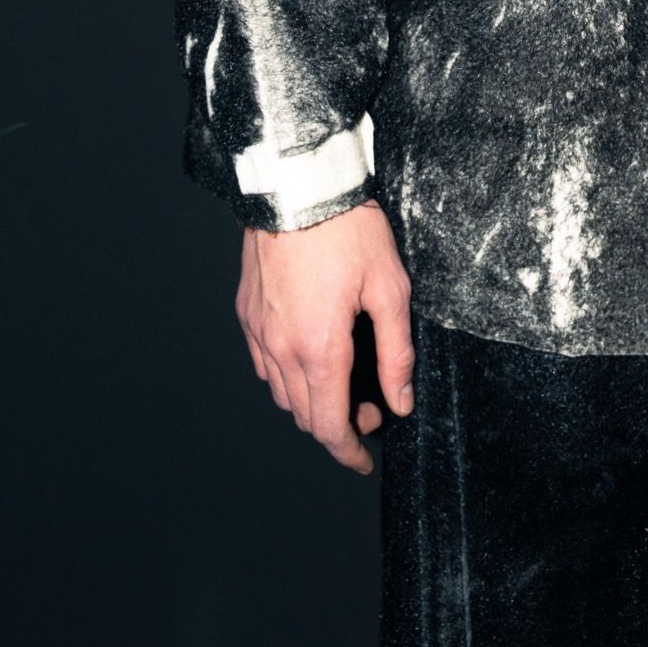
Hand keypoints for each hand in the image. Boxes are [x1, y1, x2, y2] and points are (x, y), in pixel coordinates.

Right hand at [236, 200, 414, 473]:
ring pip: (281, 393)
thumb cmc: (348, 231)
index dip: (348, 451)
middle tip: (370, 409)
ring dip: (311, 402)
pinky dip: (287, 376)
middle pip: (304, 415)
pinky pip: (264, 364)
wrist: (299, 186)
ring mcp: (259, 332)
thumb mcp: (389, 288)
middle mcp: (281, 349)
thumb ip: (396, 352)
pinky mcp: (247, 313)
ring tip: (344, 382)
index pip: (329, 425)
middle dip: (337, 425)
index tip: (364, 459)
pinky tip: (310, 357)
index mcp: (319, 349)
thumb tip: (400, 400)